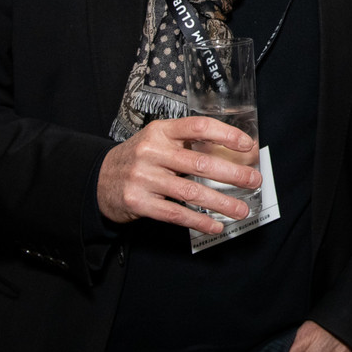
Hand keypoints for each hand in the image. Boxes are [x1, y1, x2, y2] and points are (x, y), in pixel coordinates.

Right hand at [96, 116, 260, 232]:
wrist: (98, 180)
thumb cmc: (139, 159)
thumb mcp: (157, 141)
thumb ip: (186, 144)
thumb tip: (230, 155)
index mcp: (160, 131)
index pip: (198, 127)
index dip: (225, 134)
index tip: (247, 145)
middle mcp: (151, 152)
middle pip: (199, 163)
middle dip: (232, 174)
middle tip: (254, 180)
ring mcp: (143, 178)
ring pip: (191, 192)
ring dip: (221, 202)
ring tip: (241, 209)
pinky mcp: (138, 202)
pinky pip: (175, 213)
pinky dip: (198, 221)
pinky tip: (215, 225)